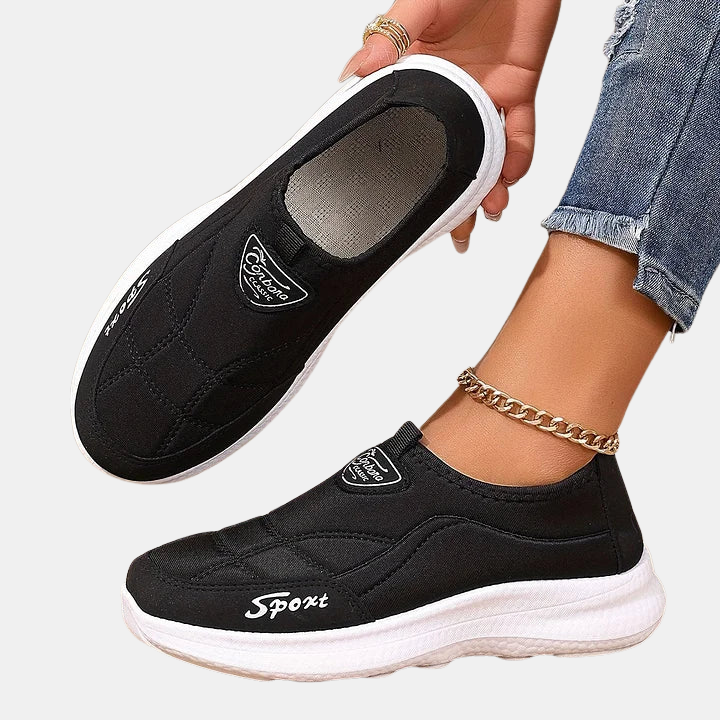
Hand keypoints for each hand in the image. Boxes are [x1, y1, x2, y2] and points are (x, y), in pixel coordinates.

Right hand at [340, 0, 560, 251]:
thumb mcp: (420, 6)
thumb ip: (390, 37)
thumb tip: (352, 74)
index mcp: (417, 81)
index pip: (407, 136)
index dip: (406, 172)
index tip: (403, 207)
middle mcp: (451, 97)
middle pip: (448, 157)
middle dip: (453, 198)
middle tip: (453, 233)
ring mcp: (485, 97)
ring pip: (485, 155)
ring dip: (488, 187)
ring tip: (487, 213)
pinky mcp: (519, 90)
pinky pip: (520, 134)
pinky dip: (519, 158)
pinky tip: (510, 177)